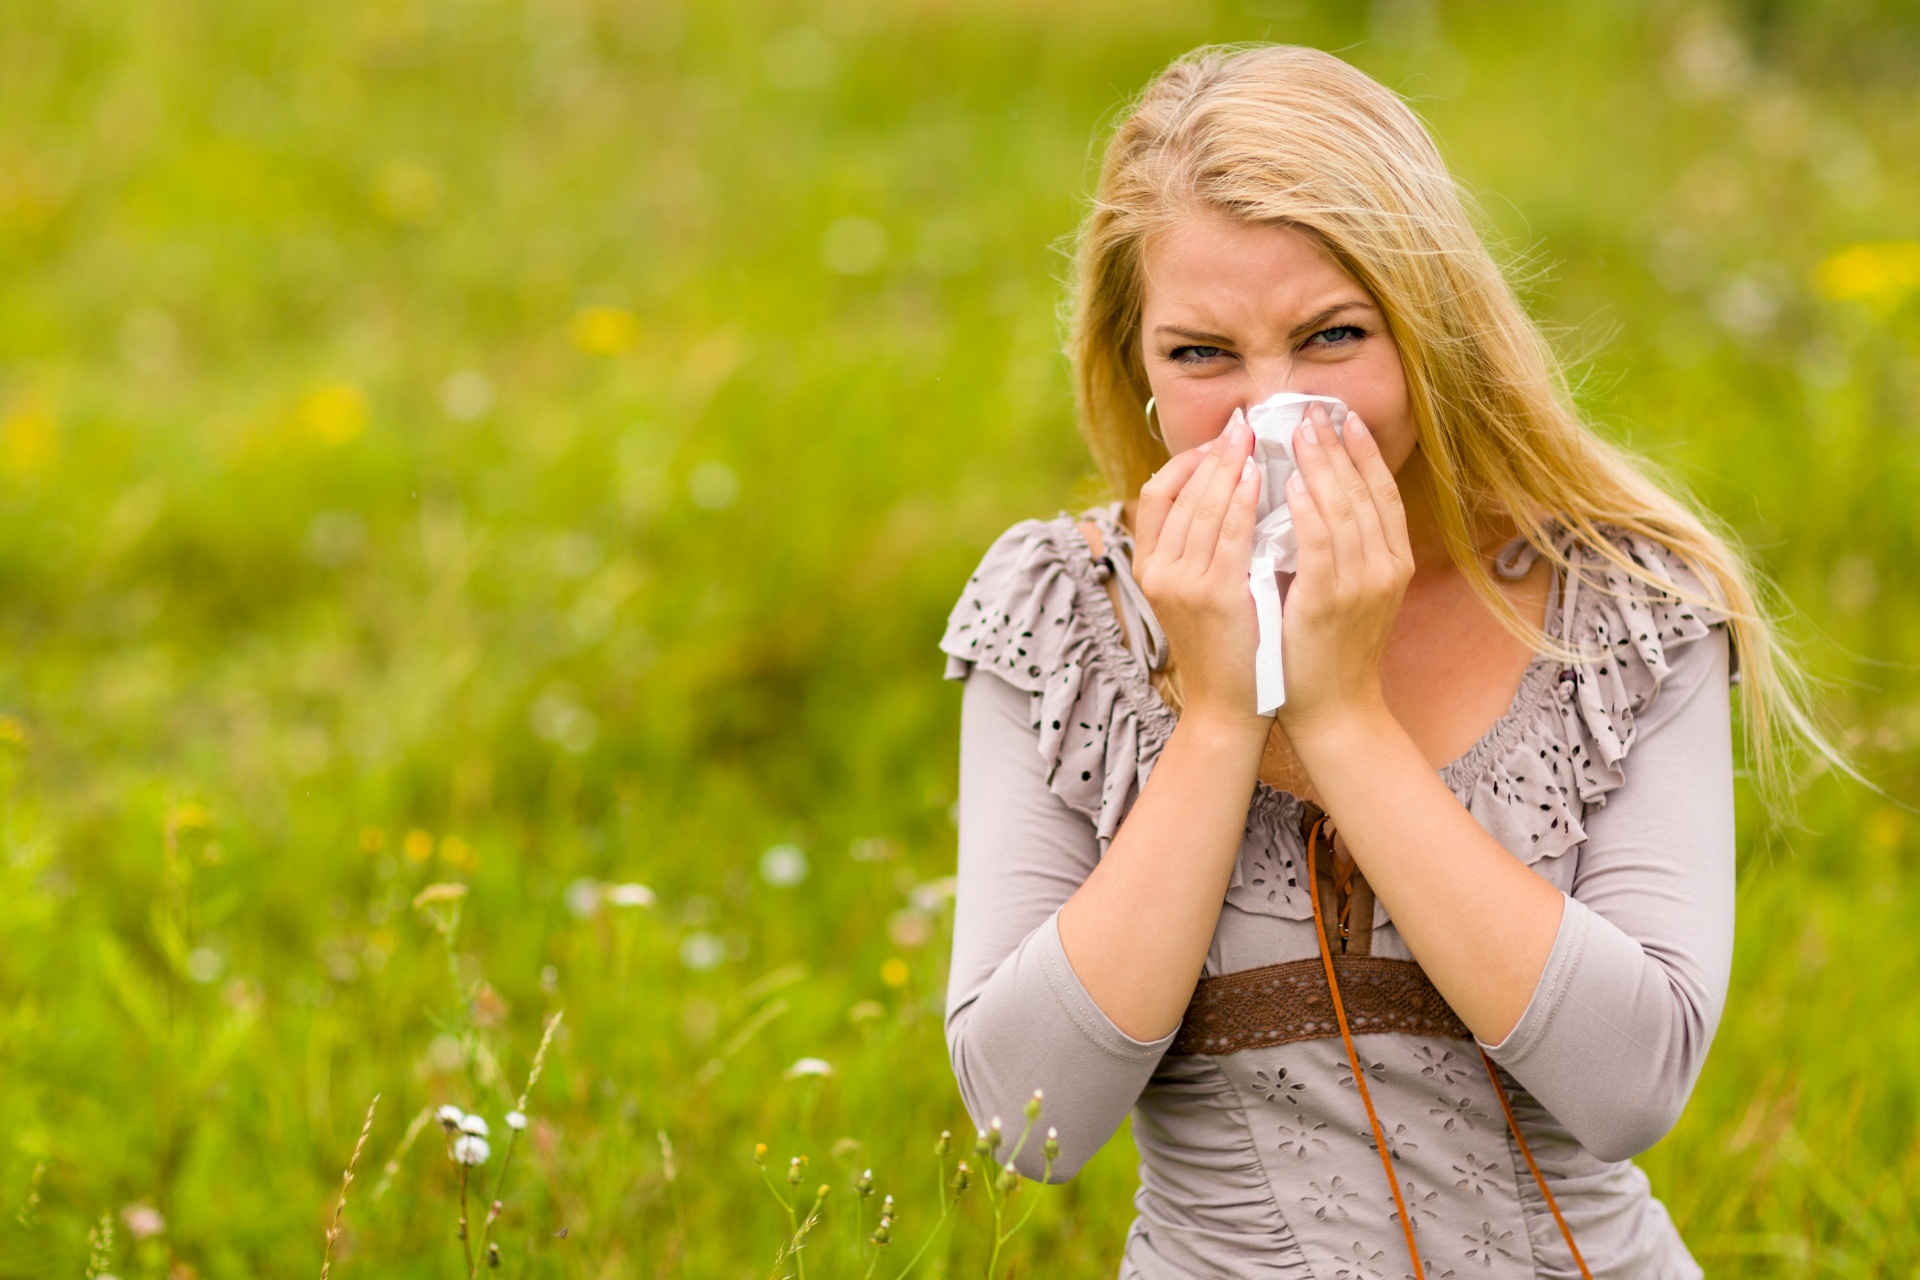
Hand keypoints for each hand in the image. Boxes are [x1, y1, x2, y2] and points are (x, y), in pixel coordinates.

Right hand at [1132, 410, 1267, 738]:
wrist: (1230, 708)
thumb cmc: (1228, 648)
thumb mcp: (1201, 593)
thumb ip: (1205, 548)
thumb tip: (1231, 494)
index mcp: (1150, 567)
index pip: (1154, 495)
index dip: (1184, 462)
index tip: (1220, 442)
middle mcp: (1157, 571)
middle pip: (1177, 491)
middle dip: (1212, 454)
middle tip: (1244, 423)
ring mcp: (1180, 583)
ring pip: (1202, 506)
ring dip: (1228, 466)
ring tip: (1254, 438)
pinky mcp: (1212, 596)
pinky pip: (1228, 533)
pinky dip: (1242, 499)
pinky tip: (1261, 477)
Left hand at [1275, 404, 1414, 738]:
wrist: (1335, 710)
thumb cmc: (1330, 652)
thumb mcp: (1350, 593)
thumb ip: (1341, 550)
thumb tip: (1314, 500)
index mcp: (1393, 563)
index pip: (1382, 494)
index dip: (1365, 453)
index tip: (1345, 419)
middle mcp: (1385, 568)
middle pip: (1363, 492)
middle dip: (1337, 447)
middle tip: (1312, 412)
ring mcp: (1361, 584)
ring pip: (1343, 510)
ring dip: (1319, 466)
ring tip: (1298, 432)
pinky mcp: (1330, 601)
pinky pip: (1320, 544)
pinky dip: (1308, 510)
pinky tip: (1290, 483)